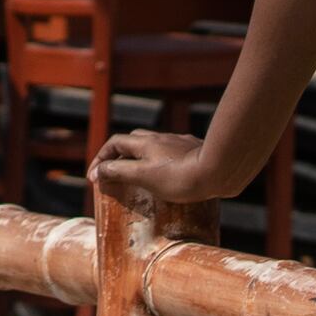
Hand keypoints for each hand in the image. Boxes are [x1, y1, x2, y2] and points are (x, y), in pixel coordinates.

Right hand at [87, 125, 232, 208]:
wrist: (219, 169)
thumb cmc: (179, 177)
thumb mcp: (143, 177)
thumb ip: (119, 172)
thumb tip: (99, 171)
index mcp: (145, 143)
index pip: (114, 143)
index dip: (101, 158)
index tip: (95, 177)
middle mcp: (160, 137)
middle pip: (133, 141)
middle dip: (120, 155)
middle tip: (116, 174)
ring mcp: (178, 142)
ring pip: (154, 146)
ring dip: (143, 158)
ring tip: (143, 177)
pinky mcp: (194, 149)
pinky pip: (172, 152)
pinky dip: (163, 161)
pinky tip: (171, 174)